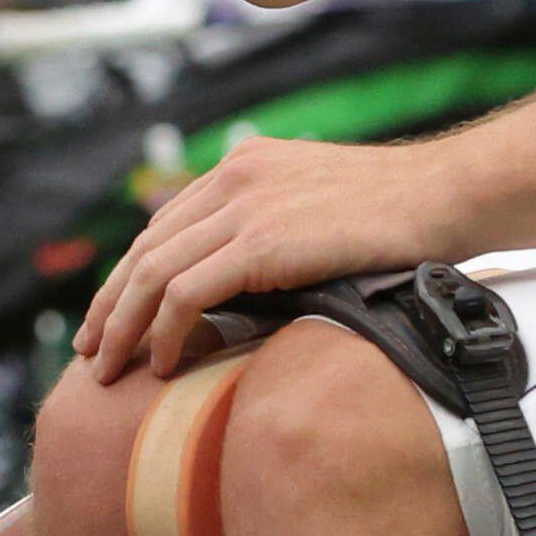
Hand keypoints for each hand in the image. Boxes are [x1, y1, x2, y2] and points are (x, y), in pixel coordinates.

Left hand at [74, 132, 473, 375]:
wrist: (444, 196)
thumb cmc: (398, 216)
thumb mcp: (317, 208)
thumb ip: (273, 228)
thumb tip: (240, 283)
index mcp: (242, 166)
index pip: (162, 227)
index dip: (128, 277)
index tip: (110, 318)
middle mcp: (232, 177)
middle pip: (145, 249)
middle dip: (109, 306)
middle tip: (91, 354)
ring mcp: (245, 206)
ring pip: (154, 273)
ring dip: (124, 327)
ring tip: (111, 370)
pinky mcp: (261, 241)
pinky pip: (187, 293)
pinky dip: (166, 332)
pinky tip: (164, 363)